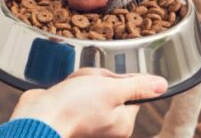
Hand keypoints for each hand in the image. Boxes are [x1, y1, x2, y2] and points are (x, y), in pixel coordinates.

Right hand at [9, 68, 167, 137]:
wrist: (38, 117)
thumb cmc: (73, 106)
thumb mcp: (111, 90)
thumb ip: (139, 86)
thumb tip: (162, 85)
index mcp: (123, 122)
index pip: (133, 91)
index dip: (119, 80)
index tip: (107, 83)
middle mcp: (108, 123)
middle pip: (112, 86)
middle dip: (98, 78)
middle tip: (87, 86)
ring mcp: (90, 118)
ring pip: (93, 85)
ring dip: (82, 79)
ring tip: (72, 88)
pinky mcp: (73, 110)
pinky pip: (77, 89)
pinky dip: (70, 86)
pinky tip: (64, 90)